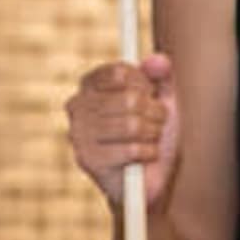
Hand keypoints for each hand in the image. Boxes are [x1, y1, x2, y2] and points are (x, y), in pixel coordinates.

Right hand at [66, 56, 178, 216]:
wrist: (150, 180)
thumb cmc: (153, 135)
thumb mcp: (162, 101)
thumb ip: (162, 77)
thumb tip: (159, 59)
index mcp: (90, 86)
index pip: (120, 72)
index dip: (145, 85)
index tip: (150, 96)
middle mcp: (77, 106)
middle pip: (129, 99)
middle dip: (155, 113)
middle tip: (155, 124)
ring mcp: (79, 133)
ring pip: (132, 125)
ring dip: (153, 134)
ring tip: (150, 141)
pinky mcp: (88, 159)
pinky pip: (131, 150)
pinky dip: (148, 153)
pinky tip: (144, 157)